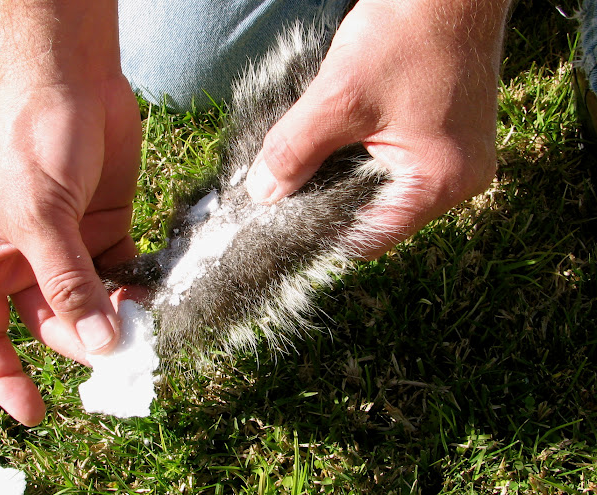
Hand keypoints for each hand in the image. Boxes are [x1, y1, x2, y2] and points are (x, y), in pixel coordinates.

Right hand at [0, 77, 140, 425]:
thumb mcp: (40, 216)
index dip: (3, 377)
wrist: (71, 79)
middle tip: (122, 356)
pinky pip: (122, 275)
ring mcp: (69, 248)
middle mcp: (26, 262)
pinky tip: (158, 298)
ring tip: (147, 329)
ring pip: (92, 304)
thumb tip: (98, 344)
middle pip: (52, 325)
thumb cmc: (31, 140)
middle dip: (84, 343)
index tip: (34, 414)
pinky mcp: (107, 230)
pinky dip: (139, 291)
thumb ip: (68, 282)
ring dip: (117, 321)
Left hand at [245, 0, 511, 257]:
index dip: (318, 233)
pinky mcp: (445, 139)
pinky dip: (359, 157)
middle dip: (326, 203)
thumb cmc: (408, 31)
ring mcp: (455, 160)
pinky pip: (393, 165)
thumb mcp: (338, 96)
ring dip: (341, 178)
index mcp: (440, 184)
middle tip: (283, 192)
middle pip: (373, 216)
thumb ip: (294, 150)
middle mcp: (456, 183)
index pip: (368, 239)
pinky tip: (333, 142)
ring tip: (304, 166)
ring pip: (380, 189)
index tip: (278, 222)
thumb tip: (261, 193)